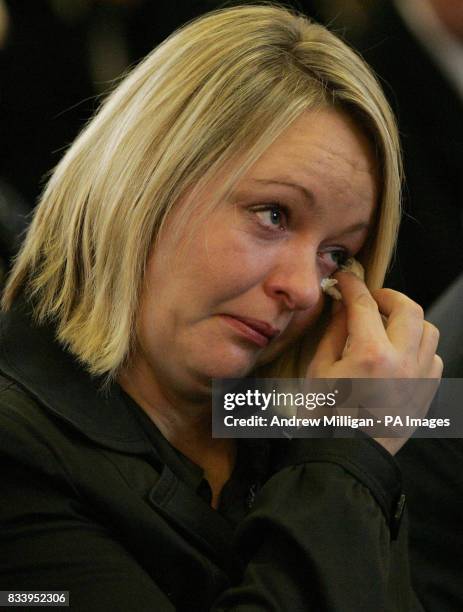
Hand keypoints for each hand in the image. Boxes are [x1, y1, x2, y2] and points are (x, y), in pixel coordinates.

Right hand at [307, 271, 442, 454]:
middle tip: (369, 299)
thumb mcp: (319, 369)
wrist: (347, 456)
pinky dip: (418, 346)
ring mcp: (420, 377)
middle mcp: (403, 361)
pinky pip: (433, 356)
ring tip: (386, 325)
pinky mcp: (426, 392)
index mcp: (370, 353)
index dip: (352, 285)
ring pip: (428, 329)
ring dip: (407, 320)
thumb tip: (342, 306)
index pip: (364, 303)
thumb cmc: (325, 416)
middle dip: (387, 295)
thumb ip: (333, 332)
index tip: (345, 279)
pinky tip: (398, 353)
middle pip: (407, 308)